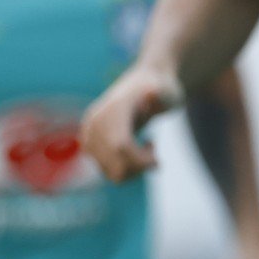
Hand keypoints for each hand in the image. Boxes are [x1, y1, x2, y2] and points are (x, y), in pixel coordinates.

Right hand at [82, 64, 182, 180]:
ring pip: (111, 173)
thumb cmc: (161, 90)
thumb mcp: (169, 91)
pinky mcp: (89, 144)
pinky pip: (107, 171)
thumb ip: (163, 94)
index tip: (158, 159)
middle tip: (154, 153)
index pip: (121, 146)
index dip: (142, 159)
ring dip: (134, 168)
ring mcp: (89, 134)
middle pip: (115, 166)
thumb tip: (152, 92)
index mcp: (113, 110)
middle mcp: (95, 123)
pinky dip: (125, 169)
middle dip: (140, 167)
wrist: (145, 85)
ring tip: (146, 149)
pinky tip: (136, 153)